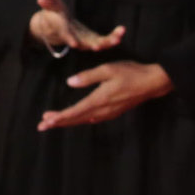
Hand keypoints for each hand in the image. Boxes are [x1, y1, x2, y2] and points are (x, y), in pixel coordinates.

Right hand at [27, 0, 125, 52]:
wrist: (58, 26)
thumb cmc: (54, 13)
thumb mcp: (51, 5)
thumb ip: (48, 2)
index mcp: (63, 29)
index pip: (65, 34)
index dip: (69, 38)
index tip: (74, 44)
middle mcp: (74, 38)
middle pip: (84, 44)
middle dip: (93, 44)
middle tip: (100, 46)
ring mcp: (84, 41)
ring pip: (96, 44)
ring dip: (107, 42)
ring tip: (118, 38)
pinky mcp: (92, 40)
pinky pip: (104, 41)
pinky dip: (112, 38)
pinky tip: (121, 31)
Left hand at [38, 60, 170, 131]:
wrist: (153, 83)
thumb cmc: (131, 73)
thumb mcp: (108, 69)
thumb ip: (88, 77)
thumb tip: (70, 83)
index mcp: (99, 99)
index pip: (75, 111)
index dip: (59, 117)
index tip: (46, 121)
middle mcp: (102, 110)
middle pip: (76, 119)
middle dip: (58, 122)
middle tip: (42, 125)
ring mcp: (109, 113)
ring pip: (83, 119)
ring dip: (68, 121)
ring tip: (53, 121)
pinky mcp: (113, 112)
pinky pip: (93, 118)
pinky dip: (80, 119)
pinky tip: (77, 117)